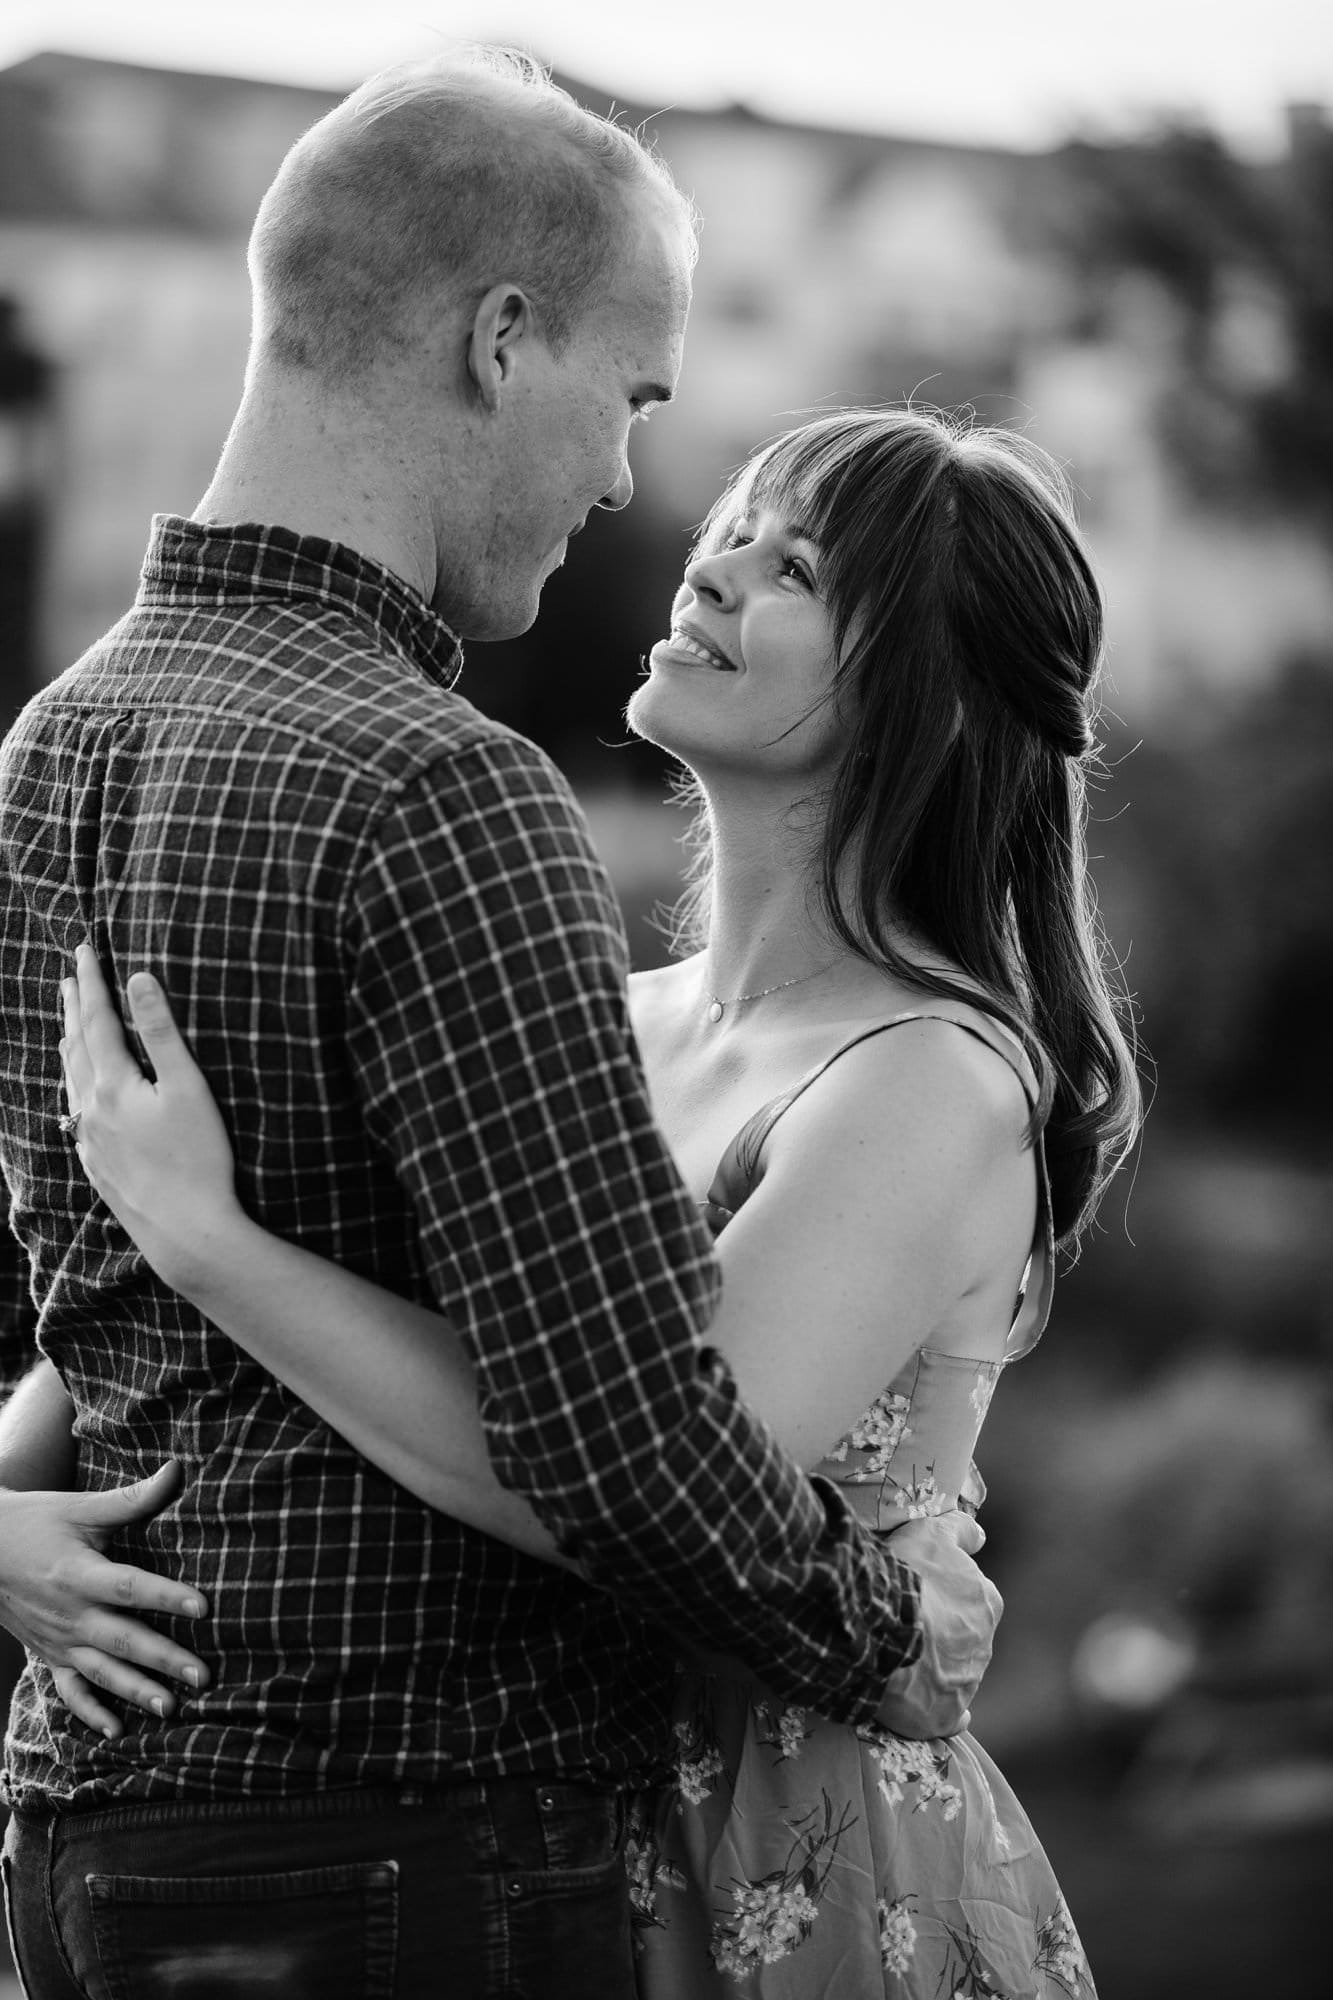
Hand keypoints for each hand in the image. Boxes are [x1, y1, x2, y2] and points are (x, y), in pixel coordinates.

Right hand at [0, 1461, 209, 1739]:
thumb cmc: (37, 1522)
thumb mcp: (80, 1507)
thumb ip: (131, 1498)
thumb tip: (178, 1470)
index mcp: (79, 1573)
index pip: (130, 1587)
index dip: (166, 1596)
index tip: (203, 1606)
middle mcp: (70, 1613)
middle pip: (123, 1639)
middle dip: (164, 1659)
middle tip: (203, 1676)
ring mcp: (58, 1640)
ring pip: (102, 1672)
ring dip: (136, 1691)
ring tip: (172, 1708)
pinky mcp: (48, 1655)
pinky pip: (69, 1691)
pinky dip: (91, 1712)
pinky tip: (118, 1731)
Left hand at [60, 944, 242, 1292]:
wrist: (186, 1232)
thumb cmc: (198, 1159)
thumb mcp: (188, 1088)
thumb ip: (162, 1032)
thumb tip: (139, 979)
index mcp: (113, 1085)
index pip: (96, 1020)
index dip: (90, 983)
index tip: (85, 951)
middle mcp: (91, 1110)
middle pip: (75, 1047)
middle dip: (73, 1008)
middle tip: (68, 977)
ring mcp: (91, 1142)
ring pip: (71, 1081)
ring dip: (69, 1046)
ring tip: (67, 1025)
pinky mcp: (98, 1167)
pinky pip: (76, 1112)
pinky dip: (75, 1085)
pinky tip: (80, 1094)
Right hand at [873, 1509, 1002, 1738]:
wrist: (884, 1628)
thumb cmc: (908, 1576)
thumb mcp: (931, 1534)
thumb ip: (958, 1530)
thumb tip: (978, 1534)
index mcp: (986, 1603)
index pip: (971, 1599)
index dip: (943, 1596)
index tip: (921, 1595)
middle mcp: (984, 1645)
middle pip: (962, 1639)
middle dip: (941, 1635)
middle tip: (905, 1627)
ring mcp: (966, 1683)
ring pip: (952, 1674)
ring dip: (933, 1669)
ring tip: (897, 1660)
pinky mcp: (943, 1715)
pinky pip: (948, 1716)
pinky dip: (942, 1712)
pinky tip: (925, 1706)